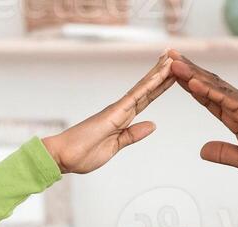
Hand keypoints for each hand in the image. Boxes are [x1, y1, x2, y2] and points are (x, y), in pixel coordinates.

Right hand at [42, 54, 173, 174]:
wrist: (63, 157)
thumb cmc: (83, 153)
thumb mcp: (116, 146)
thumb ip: (132, 135)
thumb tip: (151, 125)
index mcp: (122, 118)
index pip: (145, 99)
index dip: (158, 87)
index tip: (171, 76)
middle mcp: (120, 109)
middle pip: (145, 89)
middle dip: (160, 74)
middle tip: (174, 58)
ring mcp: (117, 109)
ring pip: (142, 88)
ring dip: (157, 74)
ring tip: (171, 59)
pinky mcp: (114, 113)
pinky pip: (135, 96)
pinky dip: (149, 85)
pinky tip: (159, 76)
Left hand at [167, 52, 237, 183]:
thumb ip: (224, 154)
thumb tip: (202, 151)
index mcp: (237, 119)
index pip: (208, 99)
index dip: (191, 86)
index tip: (174, 75)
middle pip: (208, 85)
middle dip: (187, 71)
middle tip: (168, 56)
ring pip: (214, 86)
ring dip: (192, 74)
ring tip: (173, 62)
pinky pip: (225, 98)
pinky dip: (208, 89)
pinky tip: (192, 81)